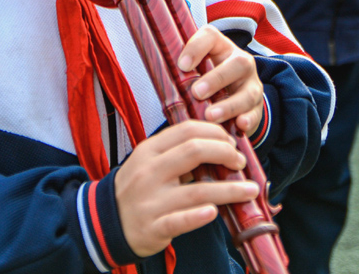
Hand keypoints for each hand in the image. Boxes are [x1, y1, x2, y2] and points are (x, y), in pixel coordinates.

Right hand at [115, 121, 258, 256]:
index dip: (214, 133)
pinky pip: (180, 220)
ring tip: (250, 190)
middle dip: (224, 154)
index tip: (231, 142)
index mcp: (149, 150)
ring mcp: (152, 200)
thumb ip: (175, 151)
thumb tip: (216, 143)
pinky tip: (215, 212)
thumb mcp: (148, 161)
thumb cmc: (137, 187)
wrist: (108, 220)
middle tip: (240, 162)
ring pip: (196, 191)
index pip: (186, 131)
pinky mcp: (154, 227)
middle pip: (193, 152)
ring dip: (229, 190)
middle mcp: (150, 172)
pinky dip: (199, 216)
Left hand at [178, 25, 263, 135]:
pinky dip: (248, 120)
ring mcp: (251, 84)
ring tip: (211, 116)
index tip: (182, 65)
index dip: (196, 48)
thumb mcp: (195, 67)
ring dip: (229, 105)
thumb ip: (181, 68)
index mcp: (220, 46)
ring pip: (247, 92)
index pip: (210, 36)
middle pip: (238, 63)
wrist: (232, 93)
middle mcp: (240, 62)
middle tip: (197, 93)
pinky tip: (239, 126)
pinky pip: (256, 113)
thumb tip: (156, 70)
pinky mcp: (257, 106)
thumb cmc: (205, 77)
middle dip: (217, 79)